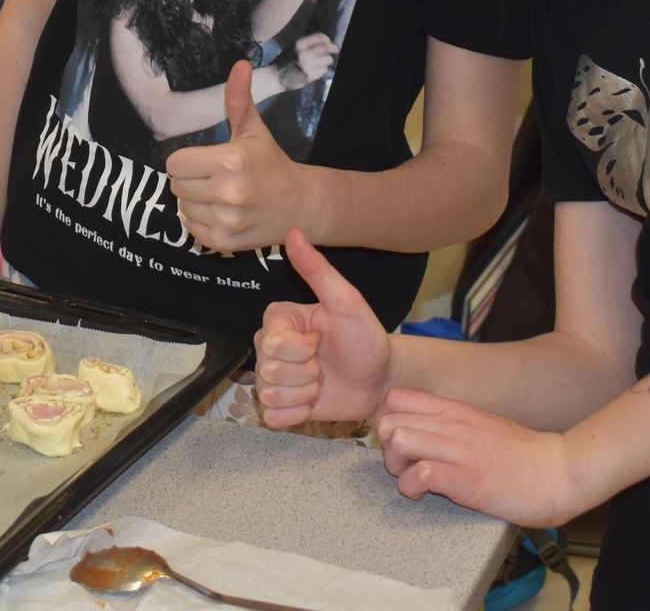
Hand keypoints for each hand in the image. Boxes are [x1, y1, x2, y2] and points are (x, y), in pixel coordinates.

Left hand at [168, 60, 311, 251]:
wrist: (300, 205)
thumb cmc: (271, 163)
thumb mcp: (254, 129)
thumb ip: (239, 98)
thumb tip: (240, 64)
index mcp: (230, 161)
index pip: (174, 164)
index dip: (187, 160)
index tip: (206, 161)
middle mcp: (227, 192)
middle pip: (176, 185)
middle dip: (191, 179)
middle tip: (215, 177)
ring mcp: (226, 221)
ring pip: (183, 207)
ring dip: (196, 201)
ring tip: (221, 195)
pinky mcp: (225, 243)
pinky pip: (192, 229)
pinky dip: (202, 222)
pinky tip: (223, 213)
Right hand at [252, 230, 393, 425]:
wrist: (381, 378)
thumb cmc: (366, 337)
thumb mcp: (346, 302)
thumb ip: (318, 270)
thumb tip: (294, 233)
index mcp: (280, 320)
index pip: (272, 341)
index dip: (302, 348)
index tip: (321, 340)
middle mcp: (270, 347)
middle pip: (269, 369)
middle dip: (307, 372)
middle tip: (324, 362)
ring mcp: (273, 378)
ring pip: (270, 394)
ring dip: (304, 393)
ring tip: (322, 380)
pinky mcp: (280, 407)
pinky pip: (273, 417)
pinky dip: (298, 413)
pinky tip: (315, 399)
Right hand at [276, 33, 337, 90]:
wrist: (275, 76)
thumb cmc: (285, 61)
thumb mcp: (293, 47)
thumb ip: (307, 44)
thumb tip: (326, 42)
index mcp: (299, 43)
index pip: (320, 37)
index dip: (328, 40)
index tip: (330, 43)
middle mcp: (304, 53)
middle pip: (327, 48)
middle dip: (334, 49)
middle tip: (337, 51)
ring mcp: (307, 65)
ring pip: (328, 60)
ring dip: (327, 61)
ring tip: (322, 63)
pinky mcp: (309, 75)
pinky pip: (323, 70)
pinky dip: (322, 70)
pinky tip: (315, 71)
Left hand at [375, 388, 583, 526]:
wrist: (559, 472)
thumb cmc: (520, 454)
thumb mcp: (479, 424)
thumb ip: (448, 422)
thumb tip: (418, 429)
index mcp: (454, 409)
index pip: (394, 398)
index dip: (387, 422)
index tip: (400, 442)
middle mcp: (451, 424)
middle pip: (386, 421)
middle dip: (387, 450)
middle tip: (407, 466)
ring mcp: (458, 450)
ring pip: (397, 441)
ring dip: (397, 468)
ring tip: (417, 481)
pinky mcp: (466, 479)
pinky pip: (420, 475)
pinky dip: (414, 488)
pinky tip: (429, 495)